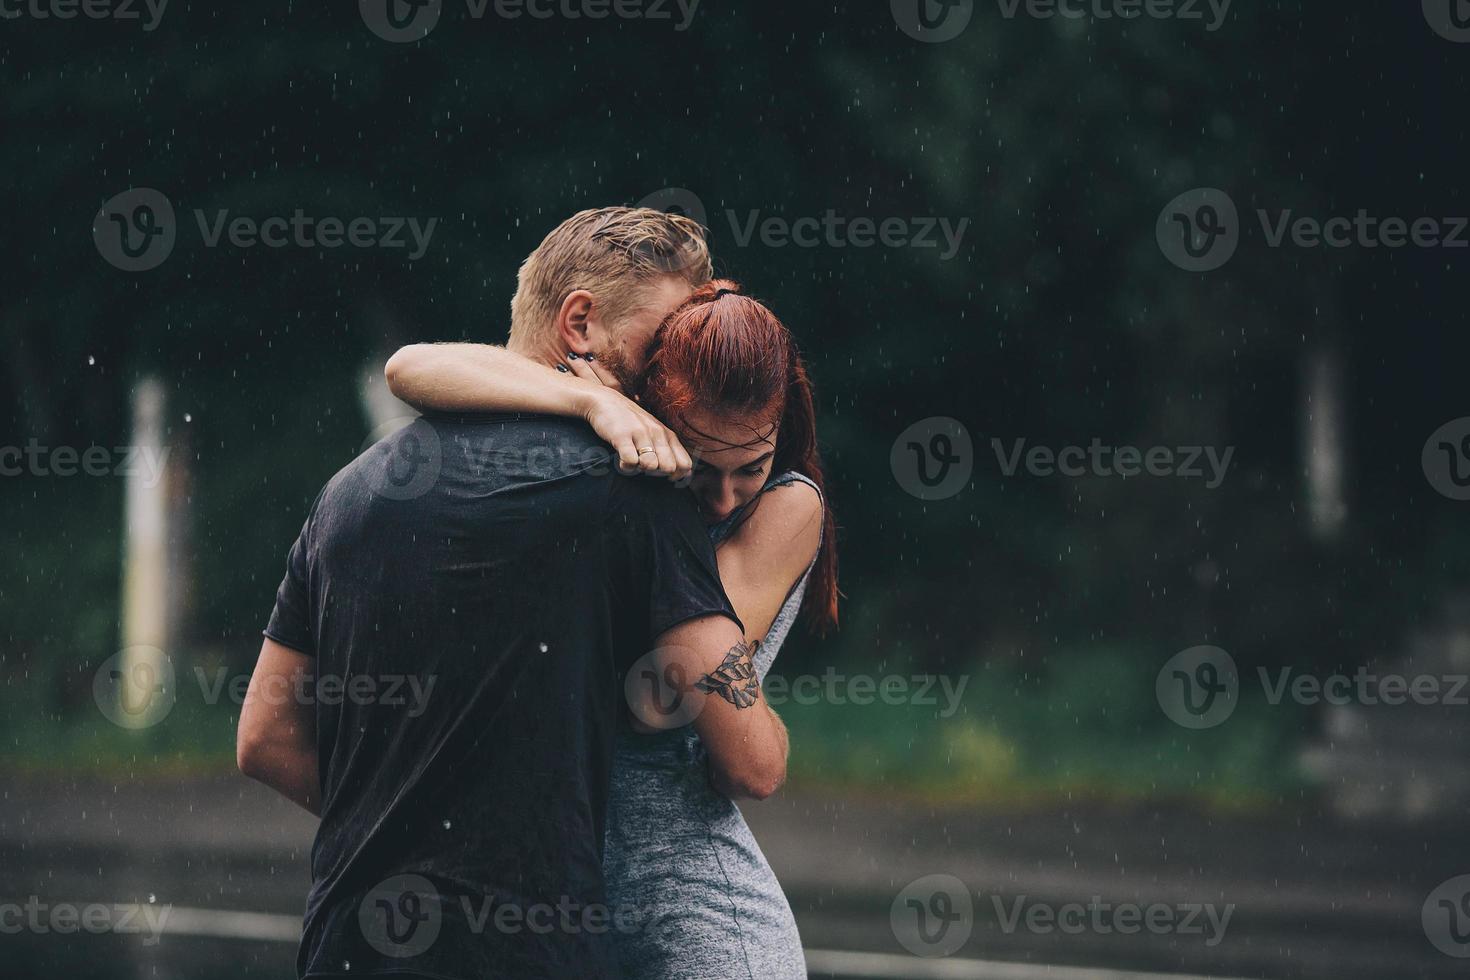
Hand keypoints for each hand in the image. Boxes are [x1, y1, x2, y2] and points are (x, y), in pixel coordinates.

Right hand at [571, 356, 692, 479]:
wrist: (605, 401)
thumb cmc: (632, 422)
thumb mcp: (656, 432)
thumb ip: (670, 450)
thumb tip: (686, 473)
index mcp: (668, 435)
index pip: (685, 464)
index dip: (676, 475)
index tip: (664, 476)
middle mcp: (657, 433)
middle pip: (669, 467)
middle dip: (657, 474)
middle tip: (644, 467)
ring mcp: (640, 433)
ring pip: (650, 465)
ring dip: (640, 469)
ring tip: (633, 461)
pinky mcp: (622, 436)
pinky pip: (630, 461)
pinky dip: (626, 466)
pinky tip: (622, 460)